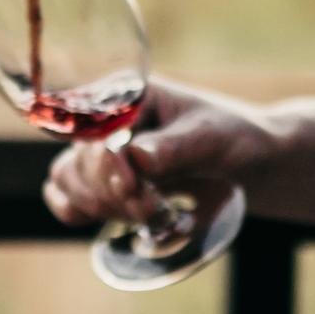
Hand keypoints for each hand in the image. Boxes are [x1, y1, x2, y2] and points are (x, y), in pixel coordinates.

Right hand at [43, 78, 273, 229]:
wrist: (250, 163)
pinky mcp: (101, 180)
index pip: (94, 130)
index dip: (106, 165)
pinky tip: (113, 218)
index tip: (133, 189)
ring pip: (65, 179)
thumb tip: (136, 157)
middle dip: (111, 193)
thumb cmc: (235, 139)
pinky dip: (80, 212)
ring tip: (147, 214)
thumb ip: (177, 147)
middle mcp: (107, 118)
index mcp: (129, 95)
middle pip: (78, 160)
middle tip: (153, 209)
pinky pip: (64, 196)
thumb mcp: (214, 139)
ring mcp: (100, 150)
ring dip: (99, 205)